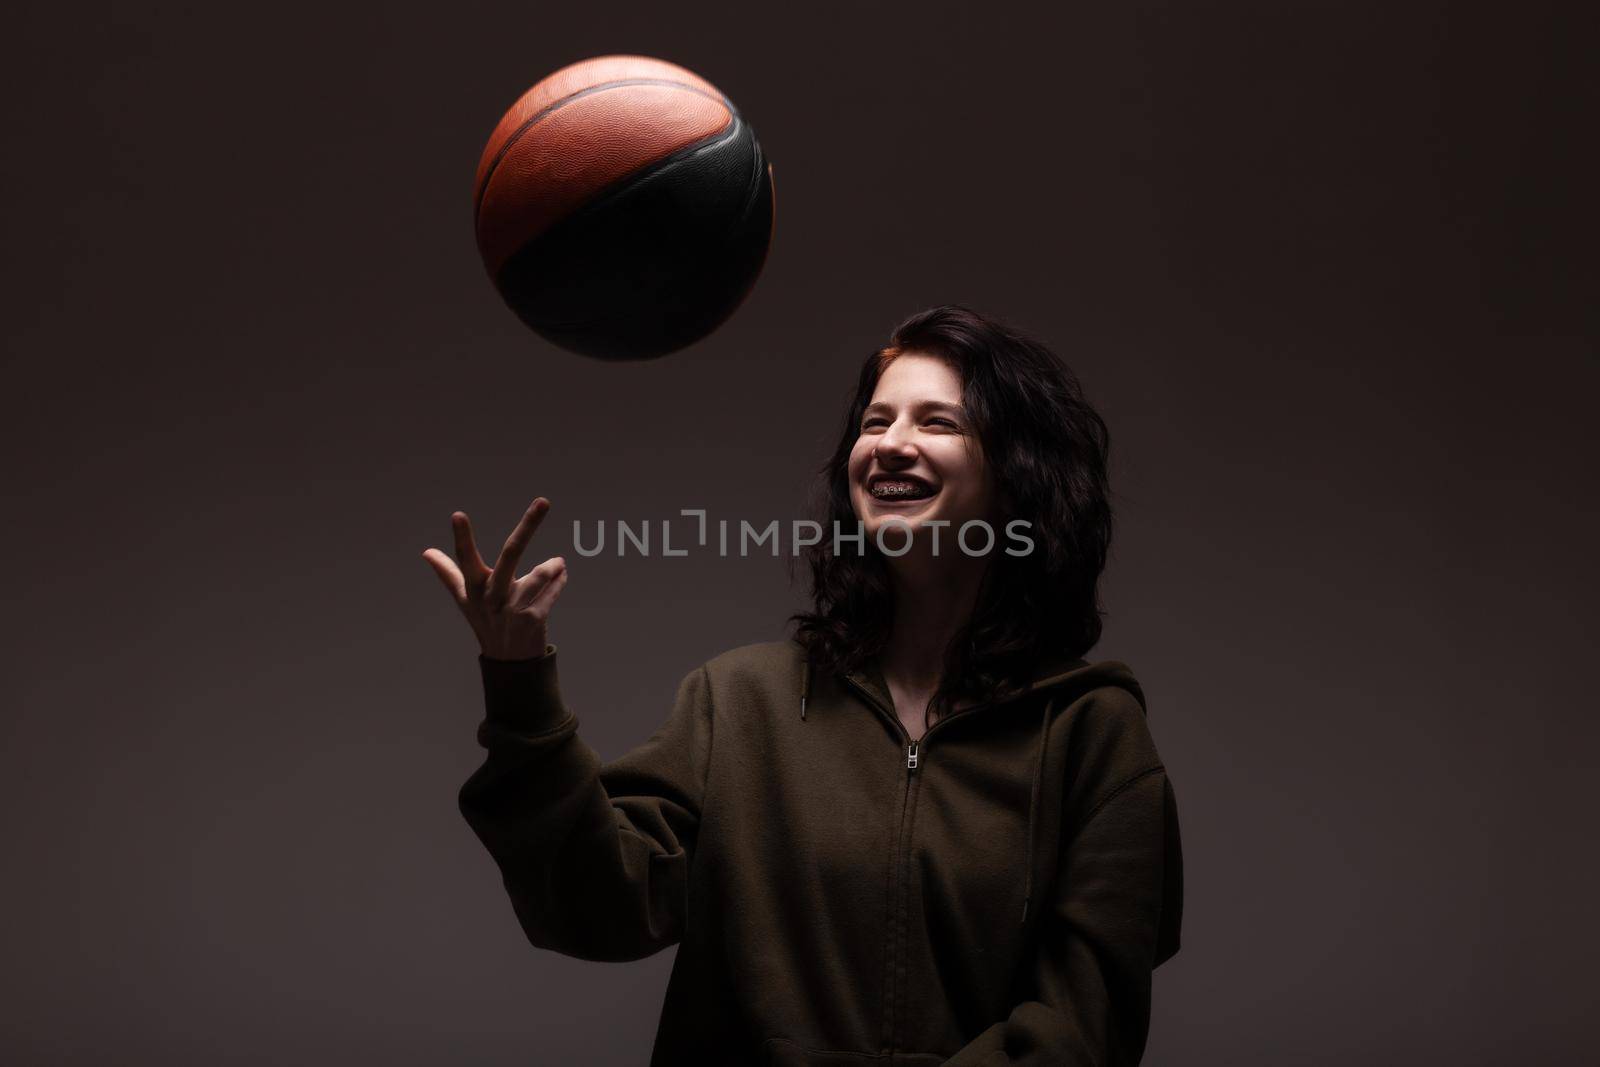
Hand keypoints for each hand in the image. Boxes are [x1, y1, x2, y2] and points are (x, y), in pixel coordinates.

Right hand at [422, 496, 567, 660]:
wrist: (508, 661)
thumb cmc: (484, 621)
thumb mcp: (464, 599)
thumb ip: (448, 573)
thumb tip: (426, 552)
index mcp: (473, 588)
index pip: (465, 559)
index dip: (461, 538)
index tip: (457, 515)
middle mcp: (491, 597)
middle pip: (510, 554)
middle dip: (528, 526)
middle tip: (544, 501)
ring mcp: (512, 610)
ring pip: (538, 576)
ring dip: (551, 567)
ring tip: (558, 562)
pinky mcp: (532, 620)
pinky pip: (551, 592)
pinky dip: (559, 581)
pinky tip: (562, 574)